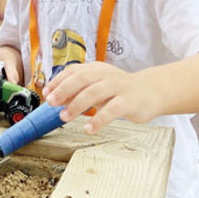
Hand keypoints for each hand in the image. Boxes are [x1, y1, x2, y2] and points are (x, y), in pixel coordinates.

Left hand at [42, 62, 160, 134]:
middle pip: (81, 78)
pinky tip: (89, 128)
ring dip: (77, 105)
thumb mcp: (97, 88)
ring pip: (94, 92)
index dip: (58, 81)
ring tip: (64, 117)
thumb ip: (78, 92)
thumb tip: (56, 98)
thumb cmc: (120, 91)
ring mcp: (118, 87)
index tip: (46, 93)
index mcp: (96, 69)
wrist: (152, 92)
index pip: (73, 71)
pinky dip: (99, 119)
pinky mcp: (129, 101)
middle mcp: (105, 75)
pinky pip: (112, 109)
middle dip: (63, 90)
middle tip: (52, 103)